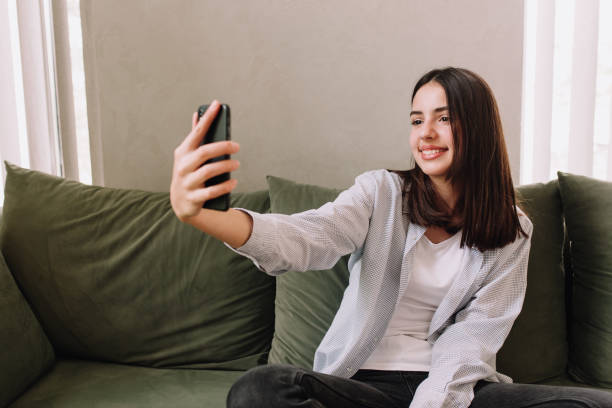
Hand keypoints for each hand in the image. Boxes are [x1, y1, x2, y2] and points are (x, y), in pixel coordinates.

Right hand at [170, 100, 240, 220]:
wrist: (180, 203)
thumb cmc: (188, 174)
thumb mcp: (188, 156)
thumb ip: (195, 137)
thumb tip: (198, 114)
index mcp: (183, 152)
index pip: (196, 132)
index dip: (207, 118)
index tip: (217, 104)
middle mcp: (183, 166)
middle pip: (204, 152)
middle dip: (222, 147)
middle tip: (237, 146)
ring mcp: (187, 183)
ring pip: (208, 172)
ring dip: (225, 166)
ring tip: (237, 164)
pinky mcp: (193, 198)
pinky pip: (211, 191)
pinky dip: (225, 186)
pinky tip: (234, 181)